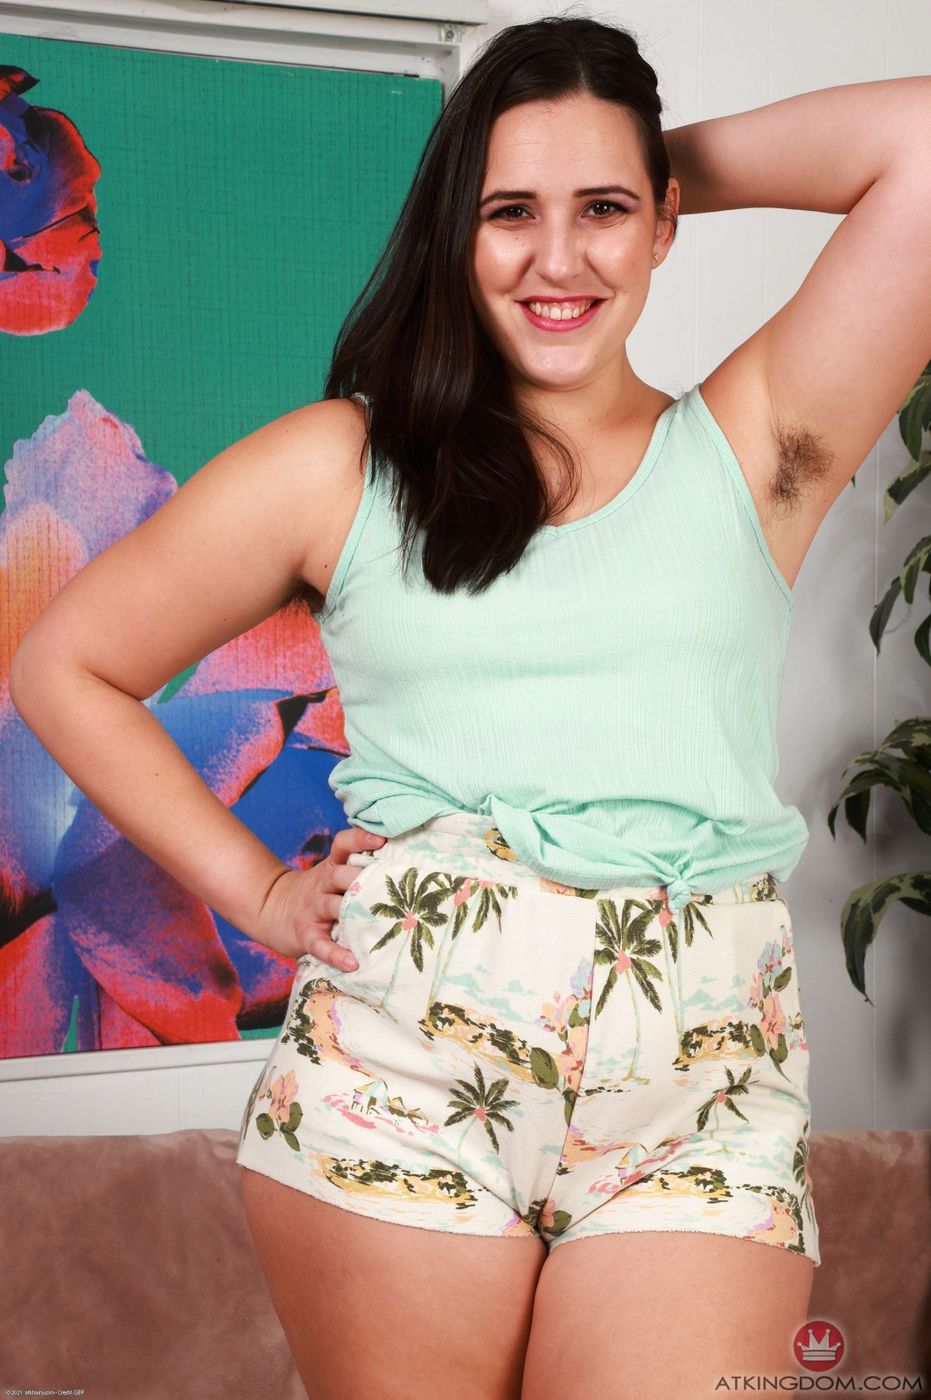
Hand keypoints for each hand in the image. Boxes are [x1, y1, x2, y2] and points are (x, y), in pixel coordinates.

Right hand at [256, 826, 386, 971]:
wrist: (271, 910)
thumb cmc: (318, 893)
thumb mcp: (331, 874)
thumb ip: (356, 869)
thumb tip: (401, 867)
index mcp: (331, 867)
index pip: (342, 845)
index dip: (359, 839)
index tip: (380, 839)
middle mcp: (321, 884)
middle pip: (339, 874)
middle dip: (360, 877)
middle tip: (386, 884)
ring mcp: (312, 909)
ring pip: (331, 906)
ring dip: (351, 912)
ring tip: (374, 922)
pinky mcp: (306, 934)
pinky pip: (320, 944)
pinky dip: (335, 954)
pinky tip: (352, 963)